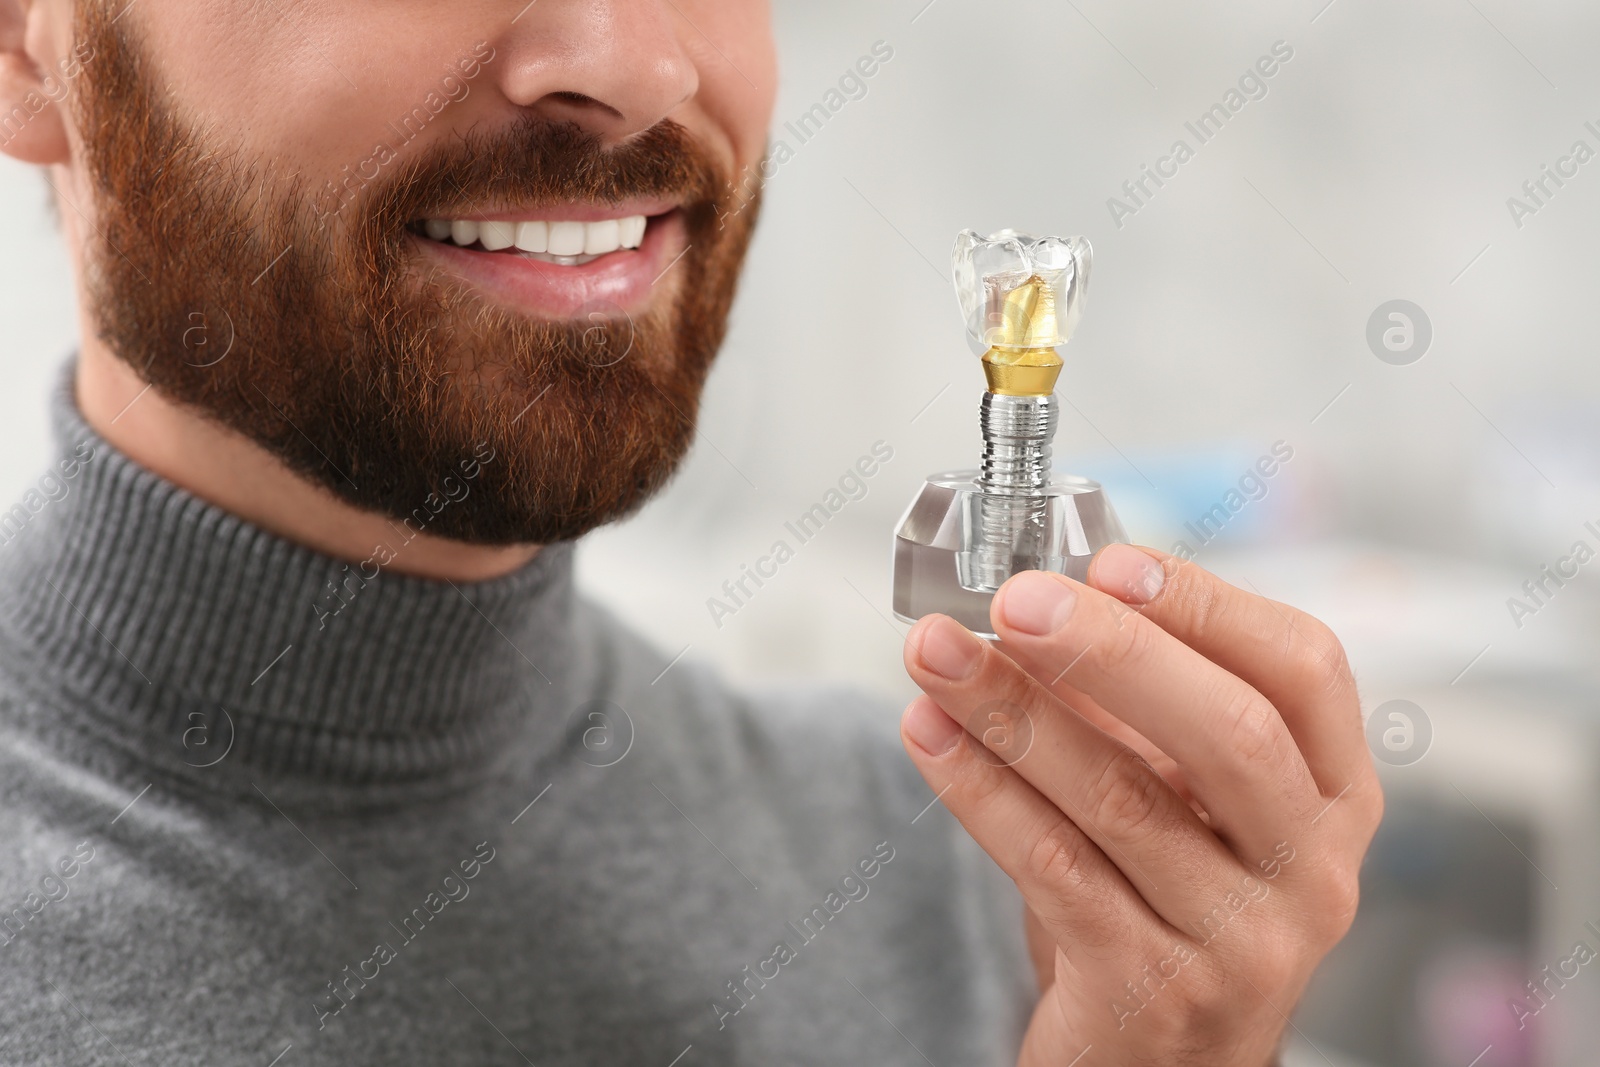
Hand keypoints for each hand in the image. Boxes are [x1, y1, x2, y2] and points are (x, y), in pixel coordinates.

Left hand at [898, 544, 1380, 1066]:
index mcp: (1333, 793)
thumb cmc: (1168, 901)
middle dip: (1110, 652)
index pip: (1304, 671)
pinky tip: (931, 736)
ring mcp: (1241, 940)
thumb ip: (1143, 704)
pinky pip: (1055, 868)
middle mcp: (1309, 868)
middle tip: (1015, 601)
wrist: (1155, 1057)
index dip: (1208, 605)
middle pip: (1228, 732)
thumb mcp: (1187, 798)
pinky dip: (982, 791)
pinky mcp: (1153, 989)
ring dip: (1013, 712)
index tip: (1109, 562)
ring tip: (935, 656)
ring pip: (1122, 799)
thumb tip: (1052, 596)